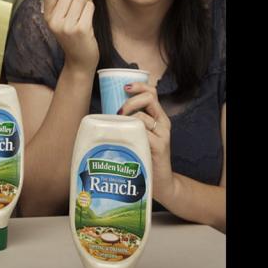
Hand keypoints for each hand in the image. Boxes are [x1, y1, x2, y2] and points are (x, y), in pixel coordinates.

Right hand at [42, 0, 98, 70]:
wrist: (79, 59)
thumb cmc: (73, 35)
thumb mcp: (62, 14)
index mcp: (47, 16)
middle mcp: (54, 21)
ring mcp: (67, 26)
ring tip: (86, 8)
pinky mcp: (81, 29)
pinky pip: (89, 6)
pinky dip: (92, 7)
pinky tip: (89, 15)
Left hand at [120, 81, 174, 200]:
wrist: (160, 182)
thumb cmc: (143, 156)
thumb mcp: (138, 135)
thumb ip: (129, 123)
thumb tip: (104, 112)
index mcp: (158, 117)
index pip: (152, 92)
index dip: (139, 85)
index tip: (124, 86)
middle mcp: (163, 123)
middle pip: (149, 98)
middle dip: (130, 100)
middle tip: (118, 111)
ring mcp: (163, 134)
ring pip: (142, 116)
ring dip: (126, 118)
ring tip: (118, 128)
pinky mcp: (159, 146)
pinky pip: (143, 131)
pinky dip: (131, 131)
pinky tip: (125, 138)